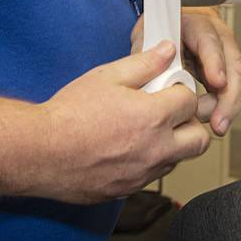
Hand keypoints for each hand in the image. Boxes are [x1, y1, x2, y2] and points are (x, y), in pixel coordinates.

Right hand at [35, 42, 209, 203]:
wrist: (40, 152)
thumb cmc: (69, 114)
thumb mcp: (107, 76)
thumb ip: (144, 63)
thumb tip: (168, 51)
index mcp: (153, 117)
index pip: (191, 101)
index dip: (181, 90)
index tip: (168, 88)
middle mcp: (155, 149)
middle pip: (199, 140)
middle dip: (191, 123)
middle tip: (171, 112)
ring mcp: (143, 174)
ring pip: (178, 160)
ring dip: (173, 144)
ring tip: (147, 129)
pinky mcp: (128, 190)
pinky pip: (153, 175)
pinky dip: (150, 161)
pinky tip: (128, 147)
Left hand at [129, 7, 240, 135]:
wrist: (162, 30)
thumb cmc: (155, 33)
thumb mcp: (146, 39)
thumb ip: (149, 58)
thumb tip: (155, 83)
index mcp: (195, 23)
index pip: (209, 40)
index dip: (214, 61)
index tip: (217, 82)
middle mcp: (216, 36)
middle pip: (233, 63)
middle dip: (229, 95)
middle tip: (219, 122)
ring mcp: (224, 54)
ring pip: (236, 79)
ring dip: (229, 106)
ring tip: (217, 126)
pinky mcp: (225, 71)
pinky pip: (230, 90)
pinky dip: (224, 108)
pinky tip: (216, 122)